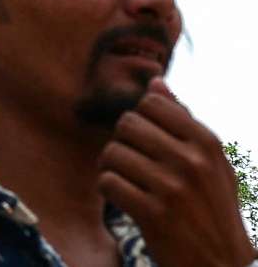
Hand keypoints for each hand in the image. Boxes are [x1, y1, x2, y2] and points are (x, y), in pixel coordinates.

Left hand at [97, 77, 256, 266]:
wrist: (221, 264)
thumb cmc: (211, 207)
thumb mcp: (211, 163)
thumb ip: (183, 120)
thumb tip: (155, 81)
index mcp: (207, 143)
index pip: (151, 103)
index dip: (141, 119)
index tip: (147, 141)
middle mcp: (191, 161)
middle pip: (127, 124)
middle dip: (123, 142)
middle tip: (133, 162)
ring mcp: (172, 187)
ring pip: (112, 152)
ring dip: (112, 167)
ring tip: (128, 181)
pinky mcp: (152, 213)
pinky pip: (107, 182)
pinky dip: (109, 189)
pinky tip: (124, 198)